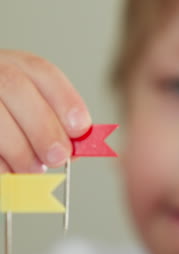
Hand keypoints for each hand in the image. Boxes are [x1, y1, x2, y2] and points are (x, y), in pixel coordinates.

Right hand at [0, 50, 90, 172]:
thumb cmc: (10, 124)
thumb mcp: (32, 118)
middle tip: (58, 157)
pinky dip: (0, 162)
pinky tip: (9, 171)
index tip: (80, 128)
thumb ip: (53, 128)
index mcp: (13, 67)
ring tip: (34, 170)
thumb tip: (74, 149)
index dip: (64, 100)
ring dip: (19, 149)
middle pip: (15, 87)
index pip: (41, 71)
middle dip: (42, 126)